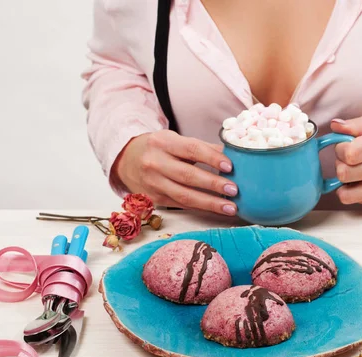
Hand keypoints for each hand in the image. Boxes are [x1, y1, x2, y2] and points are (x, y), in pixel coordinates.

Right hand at [113, 130, 237, 215]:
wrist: (127, 160)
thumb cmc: (159, 148)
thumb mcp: (176, 140)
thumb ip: (202, 147)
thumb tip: (233, 155)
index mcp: (162, 142)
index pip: (191, 149)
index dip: (212, 158)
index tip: (230, 166)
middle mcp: (154, 163)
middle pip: (188, 175)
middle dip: (213, 184)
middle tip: (234, 190)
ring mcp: (153, 183)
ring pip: (185, 196)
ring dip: (210, 203)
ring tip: (230, 207)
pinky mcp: (154, 199)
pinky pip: (181, 206)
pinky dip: (201, 209)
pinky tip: (217, 210)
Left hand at [331, 115, 361, 206]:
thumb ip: (352, 124)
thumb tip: (335, 125)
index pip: (348, 154)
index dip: (340, 150)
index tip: (345, 148)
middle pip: (344, 174)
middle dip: (341, 166)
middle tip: (349, 161)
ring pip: (347, 194)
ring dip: (345, 183)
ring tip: (354, 172)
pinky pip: (354, 200)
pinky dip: (354, 192)